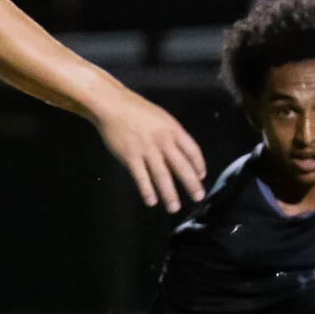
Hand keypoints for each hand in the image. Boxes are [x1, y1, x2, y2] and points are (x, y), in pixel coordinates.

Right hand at [96, 89, 207, 211]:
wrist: (113, 106)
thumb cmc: (139, 111)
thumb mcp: (162, 118)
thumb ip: (173, 135)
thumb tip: (182, 155)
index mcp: (173, 130)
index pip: (193, 150)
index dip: (199, 165)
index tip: (201, 177)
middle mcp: (163, 141)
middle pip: (181, 166)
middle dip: (191, 184)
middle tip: (198, 198)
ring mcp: (147, 150)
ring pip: (162, 176)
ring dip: (169, 194)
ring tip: (174, 208)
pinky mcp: (130, 157)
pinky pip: (141, 177)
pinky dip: (147, 190)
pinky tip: (151, 201)